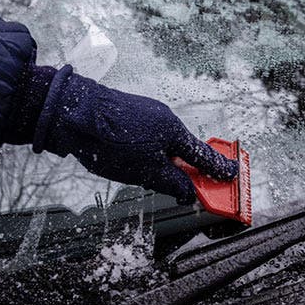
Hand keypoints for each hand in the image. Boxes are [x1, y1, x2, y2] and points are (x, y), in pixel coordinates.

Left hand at [33, 67, 237, 204]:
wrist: (72, 112)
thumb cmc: (111, 141)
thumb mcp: (146, 172)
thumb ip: (173, 183)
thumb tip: (190, 193)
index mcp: (175, 132)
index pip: (203, 156)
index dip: (218, 169)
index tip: (233, 175)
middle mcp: (165, 118)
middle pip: (183, 150)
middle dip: (187, 170)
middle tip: (191, 188)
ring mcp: (146, 113)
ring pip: (163, 145)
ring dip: (163, 163)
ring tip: (148, 177)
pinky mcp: (129, 113)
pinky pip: (148, 137)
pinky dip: (148, 152)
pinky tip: (131, 161)